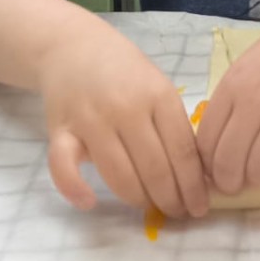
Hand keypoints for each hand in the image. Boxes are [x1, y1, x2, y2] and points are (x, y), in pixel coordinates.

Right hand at [38, 27, 208, 217]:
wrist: (72, 47)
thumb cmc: (123, 72)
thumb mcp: (158, 87)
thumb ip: (173, 125)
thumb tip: (197, 175)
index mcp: (159, 96)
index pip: (183, 152)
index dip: (193, 186)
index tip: (199, 207)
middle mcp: (127, 108)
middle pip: (155, 169)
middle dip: (171, 199)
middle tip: (178, 213)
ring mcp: (91, 119)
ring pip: (119, 175)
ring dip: (138, 200)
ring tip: (149, 208)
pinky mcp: (59, 129)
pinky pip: (64, 167)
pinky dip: (75, 189)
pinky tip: (89, 202)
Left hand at [195, 2, 259, 194]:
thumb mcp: (248, 67)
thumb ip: (231, 102)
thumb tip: (216, 146)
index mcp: (232, 87)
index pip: (205, 144)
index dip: (209, 167)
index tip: (218, 172)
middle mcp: (254, 102)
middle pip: (227, 162)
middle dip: (231, 182)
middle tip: (241, 183)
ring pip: (259, 169)